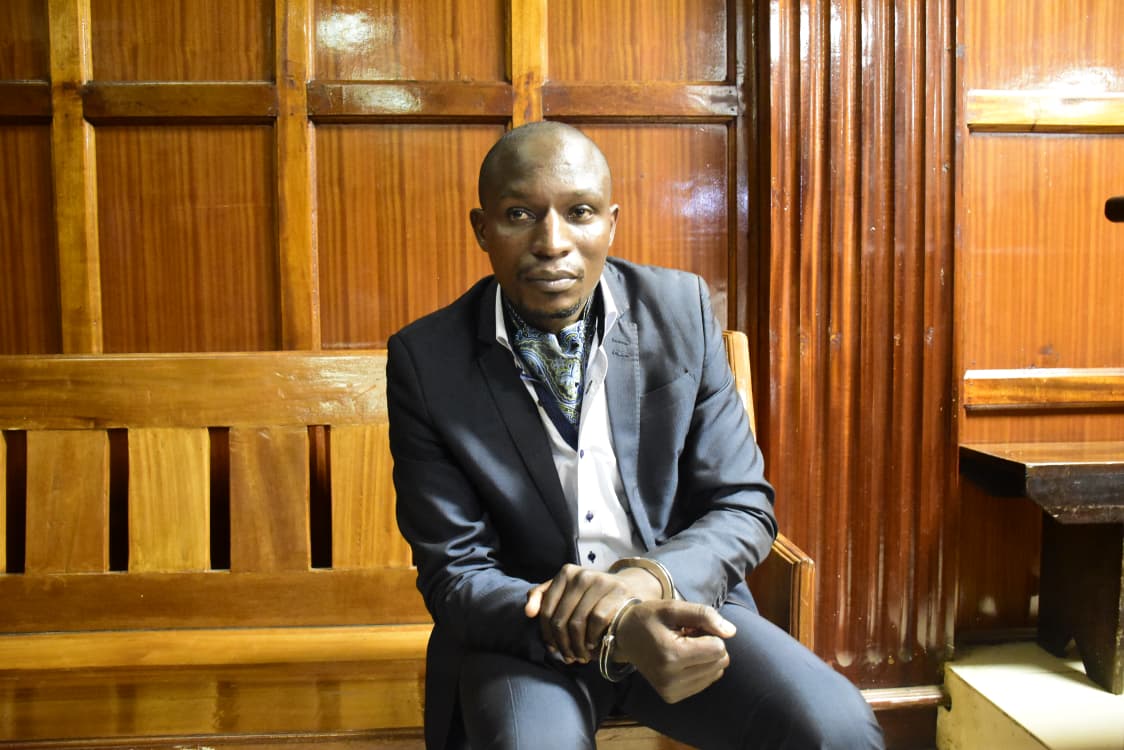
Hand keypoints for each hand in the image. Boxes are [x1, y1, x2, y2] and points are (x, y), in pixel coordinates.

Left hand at [524, 564, 662, 663]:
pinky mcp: (616, 592)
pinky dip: (592, 638)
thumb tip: (528, 613)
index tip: (552, 649)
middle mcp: (581, 575)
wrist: (628, 590)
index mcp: (565, 573)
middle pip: (560, 620)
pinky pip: (596, 622)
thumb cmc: (590, 597)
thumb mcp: (566, 592)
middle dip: (562, 645)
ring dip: (576, 646)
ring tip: (579, 657)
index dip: (546, 635)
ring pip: (577, 623)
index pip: (546, 611)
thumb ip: (543, 597)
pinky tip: (592, 646)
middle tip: (567, 658)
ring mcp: (599, 582)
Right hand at [612, 600, 735, 702]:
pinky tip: (681, 659)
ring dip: (705, 657)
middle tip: (686, 636)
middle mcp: (671, 679)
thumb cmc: (650, 618)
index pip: (718, 648)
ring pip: (715, 673)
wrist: (624, 637)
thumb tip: (731, 632)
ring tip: (682, 647)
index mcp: (671, 655)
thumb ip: (704, 615)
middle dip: (709, 645)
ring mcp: (671, 691)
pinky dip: (699, 668)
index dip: (710, 632)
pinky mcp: (672, 697)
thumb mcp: (674, 608)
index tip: (690, 627)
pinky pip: (705, 682)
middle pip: (719, 662)